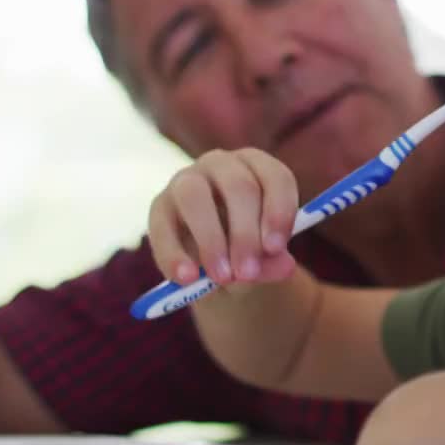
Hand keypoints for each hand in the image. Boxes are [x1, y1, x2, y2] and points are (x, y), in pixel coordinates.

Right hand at [149, 148, 299, 288]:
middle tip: (248, 272)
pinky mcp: (159, 207)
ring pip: (195, 195)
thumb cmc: (245, 250)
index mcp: (257, 168)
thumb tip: (285, 265)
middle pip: (238, 186)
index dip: (278, 211)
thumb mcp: (263, 260)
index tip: (276, 248)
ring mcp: (187, 180)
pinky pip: (162, 226)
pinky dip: (174, 254)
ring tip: (222, 277)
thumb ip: (273, 262)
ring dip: (210, 239)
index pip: (275, 177)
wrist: (213, 264)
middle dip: (244, 233)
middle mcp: (222, 165)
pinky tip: (187, 278)